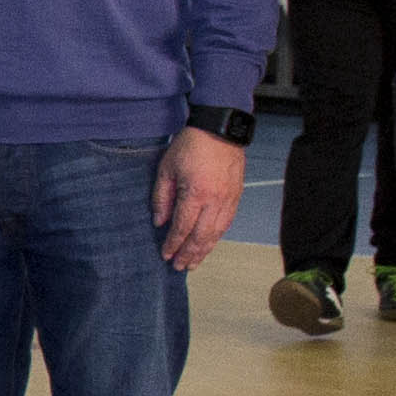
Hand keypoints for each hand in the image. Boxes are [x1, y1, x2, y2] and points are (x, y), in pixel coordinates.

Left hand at [153, 124, 245, 269]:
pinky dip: (216, 237)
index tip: (166, 254)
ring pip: (216, 233)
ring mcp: (228, 199)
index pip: (182, 227)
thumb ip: (161, 197)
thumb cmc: (192, 144)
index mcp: (195, 193)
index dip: (173, 244)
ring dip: (204, 250)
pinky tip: (209, 244)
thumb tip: (159, 221)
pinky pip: (226, 223)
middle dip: (189, 254)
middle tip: (179, 267)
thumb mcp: (167, 168)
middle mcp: (215, 200)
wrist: (220, 128)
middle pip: (200, 236)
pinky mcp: (236, 196)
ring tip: (194, 263)